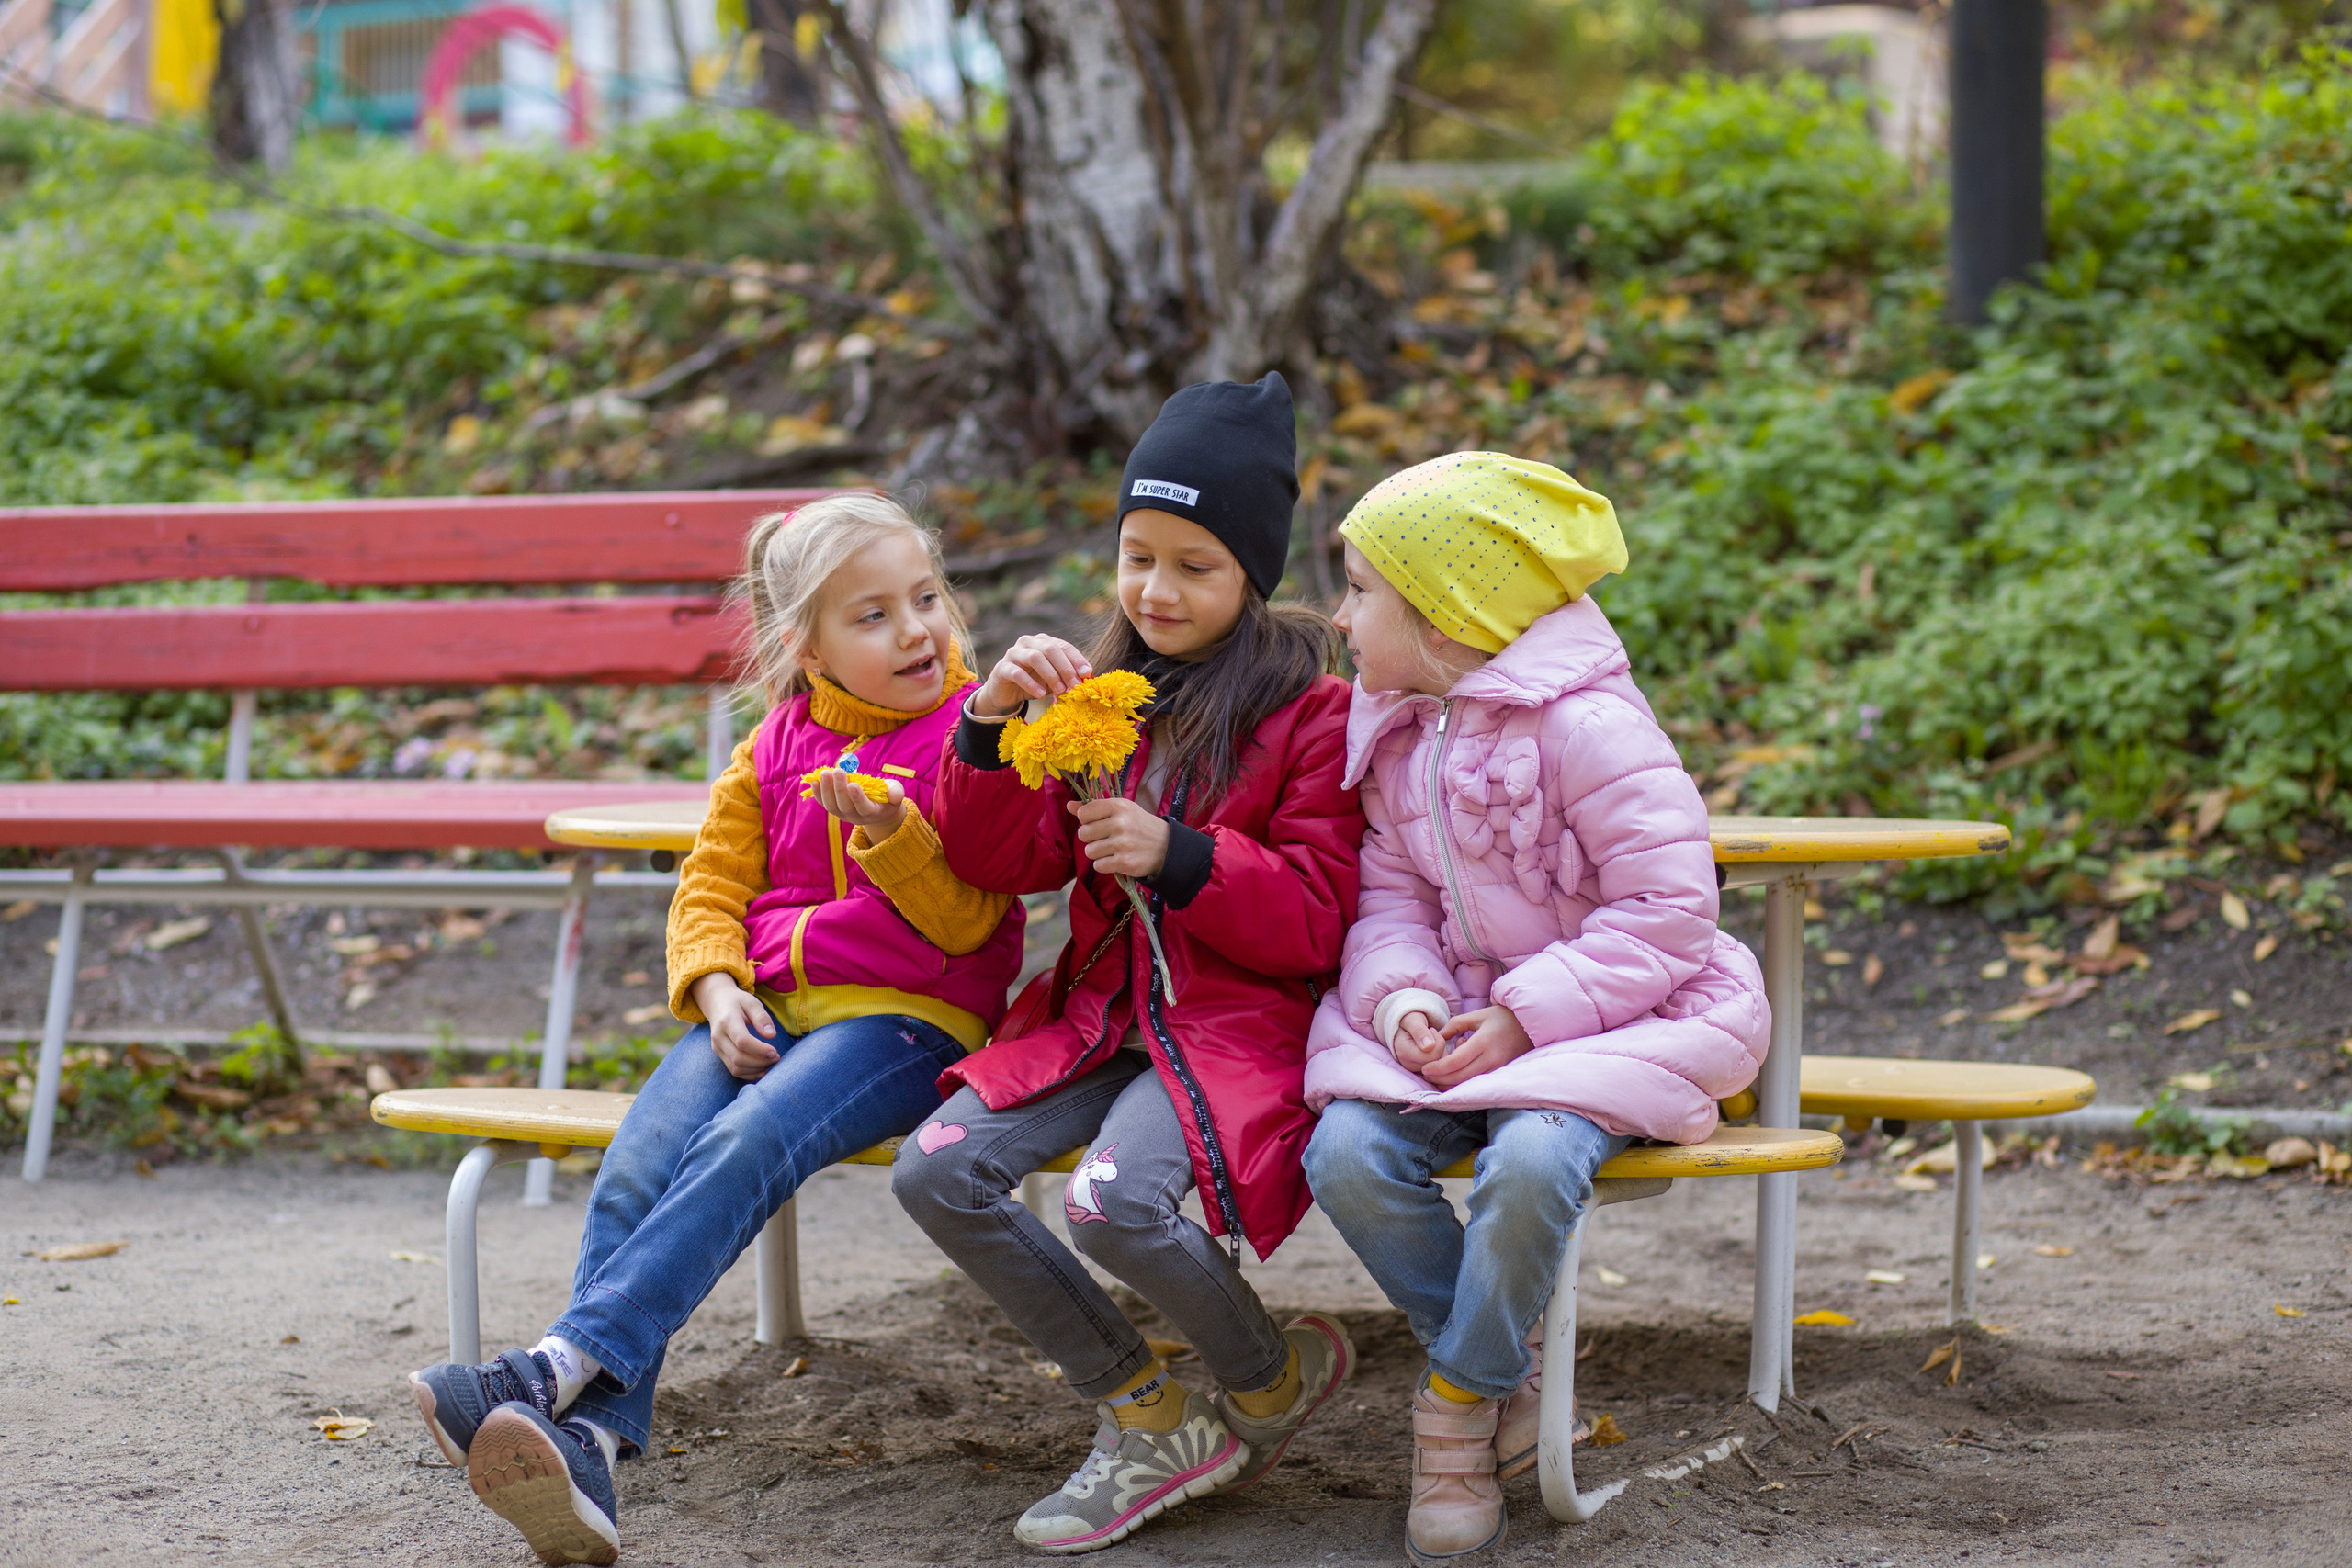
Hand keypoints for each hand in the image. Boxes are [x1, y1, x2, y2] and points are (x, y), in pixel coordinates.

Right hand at [692, 971, 779, 1078]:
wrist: (716, 1003)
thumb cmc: (737, 1002)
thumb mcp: (751, 1002)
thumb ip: (762, 1017)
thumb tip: (771, 1035)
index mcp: (727, 1021)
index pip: (742, 1041)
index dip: (760, 1050)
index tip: (775, 1051)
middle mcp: (718, 1037)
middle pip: (738, 1058)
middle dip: (760, 1062)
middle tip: (777, 1057)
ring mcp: (717, 1047)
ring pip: (736, 1068)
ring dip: (756, 1069)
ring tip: (771, 1061)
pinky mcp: (719, 1054)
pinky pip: (733, 1070)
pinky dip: (749, 1074)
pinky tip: (762, 1069)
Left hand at [811, 767, 905, 842]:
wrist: (876, 808)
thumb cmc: (887, 797)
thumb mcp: (896, 793)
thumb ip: (896, 793)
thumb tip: (895, 795)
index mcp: (872, 813)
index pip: (863, 808)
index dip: (858, 797)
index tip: (853, 784)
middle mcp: (855, 817)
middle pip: (844, 806)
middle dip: (839, 788)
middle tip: (837, 770)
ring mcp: (843, 814)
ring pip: (831, 806)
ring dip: (826, 789)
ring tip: (825, 772)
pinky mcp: (834, 808)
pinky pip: (823, 803)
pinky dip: (817, 793)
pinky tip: (814, 780)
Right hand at [978, 634, 1091, 715]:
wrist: (1006, 694)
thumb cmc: (1034, 683)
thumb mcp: (1053, 680)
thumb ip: (1067, 677)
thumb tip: (1087, 678)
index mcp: (1043, 641)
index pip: (1063, 646)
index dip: (1076, 659)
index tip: (1087, 674)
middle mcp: (1028, 642)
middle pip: (1050, 649)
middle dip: (1065, 668)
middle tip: (1074, 686)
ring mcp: (1013, 653)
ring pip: (1035, 658)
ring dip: (1051, 675)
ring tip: (1060, 691)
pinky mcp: (1002, 668)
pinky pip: (1018, 673)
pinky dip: (1032, 684)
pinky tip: (1042, 694)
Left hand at [1069, 796, 1169, 878]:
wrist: (1166, 846)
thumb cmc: (1139, 825)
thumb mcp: (1121, 810)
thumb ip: (1094, 807)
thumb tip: (1068, 805)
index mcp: (1118, 806)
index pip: (1083, 813)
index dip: (1087, 820)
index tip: (1099, 823)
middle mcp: (1120, 823)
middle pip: (1083, 833)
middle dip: (1091, 838)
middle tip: (1106, 838)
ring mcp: (1122, 844)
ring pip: (1089, 851)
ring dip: (1098, 853)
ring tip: (1112, 849)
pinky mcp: (1124, 862)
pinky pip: (1098, 866)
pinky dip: (1104, 865)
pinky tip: (1116, 859)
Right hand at [1390, 1012, 1446, 1073]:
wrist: (1406, 1027)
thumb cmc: (1410, 1021)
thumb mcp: (1413, 1020)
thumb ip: (1419, 1031)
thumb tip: (1428, 1046)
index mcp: (1404, 1053)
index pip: (1431, 1056)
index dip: (1438, 1042)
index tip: (1432, 1030)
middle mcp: (1408, 1065)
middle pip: (1437, 1063)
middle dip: (1441, 1047)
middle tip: (1433, 1035)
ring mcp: (1416, 1071)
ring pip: (1441, 1067)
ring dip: (1443, 1052)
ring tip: (1433, 1042)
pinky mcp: (1424, 1073)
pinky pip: (1441, 1069)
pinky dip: (1443, 1058)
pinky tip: (1436, 1049)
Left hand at [1420, 1005, 1535, 1089]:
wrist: (1530, 1024)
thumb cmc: (1501, 1017)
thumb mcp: (1477, 1015)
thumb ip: (1455, 1025)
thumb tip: (1437, 1036)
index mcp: (1483, 1042)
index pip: (1456, 1062)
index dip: (1438, 1068)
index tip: (1425, 1068)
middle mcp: (1491, 1058)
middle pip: (1460, 1077)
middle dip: (1440, 1079)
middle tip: (1427, 1075)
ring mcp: (1497, 1067)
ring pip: (1469, 1083)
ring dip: (1450, 1083)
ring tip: (1437, 1077)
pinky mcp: (1500, 1072)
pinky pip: (1478, 1081)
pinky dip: (1463, 1080)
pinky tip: (1454, 1074)